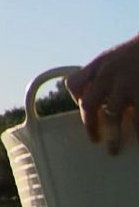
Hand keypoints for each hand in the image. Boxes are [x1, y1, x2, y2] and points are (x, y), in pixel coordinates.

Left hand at [66, 34, 138, 153]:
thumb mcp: (116, 57)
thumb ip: (104, 73)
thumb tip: (97, 99)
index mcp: (100, 64)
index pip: (75, 83)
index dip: (76, 97)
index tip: (83, 107)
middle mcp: (109, 74)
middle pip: (89, 104)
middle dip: (89, 125)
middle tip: (94, 139)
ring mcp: (127, 84)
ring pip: (112, 116)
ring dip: (112, 136)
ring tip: (113, 149)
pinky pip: (136, 118)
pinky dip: (136, 130)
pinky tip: (136, 140)